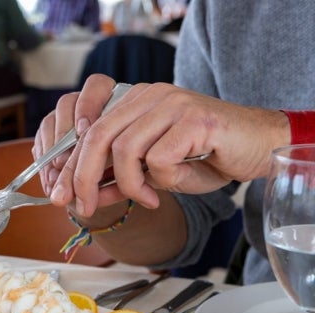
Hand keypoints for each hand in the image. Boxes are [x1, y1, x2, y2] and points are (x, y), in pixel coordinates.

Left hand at [33, 74, 289, 216]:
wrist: (260, 148)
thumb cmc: (207, 159)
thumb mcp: (154, 174)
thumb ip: (120, 180)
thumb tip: (83, 197)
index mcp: (135, 103)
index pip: (89, 132)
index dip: (71, 166)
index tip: (62, 197)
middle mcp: (150, 96)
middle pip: (96, 136)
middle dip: (83, 177)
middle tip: (83, 207)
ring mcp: (172, 103)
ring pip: (124, 148)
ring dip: (129, 184)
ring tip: (146, 198)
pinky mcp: (195, 118)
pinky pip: (159, 158)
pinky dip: (162, 180)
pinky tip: (175, 184)